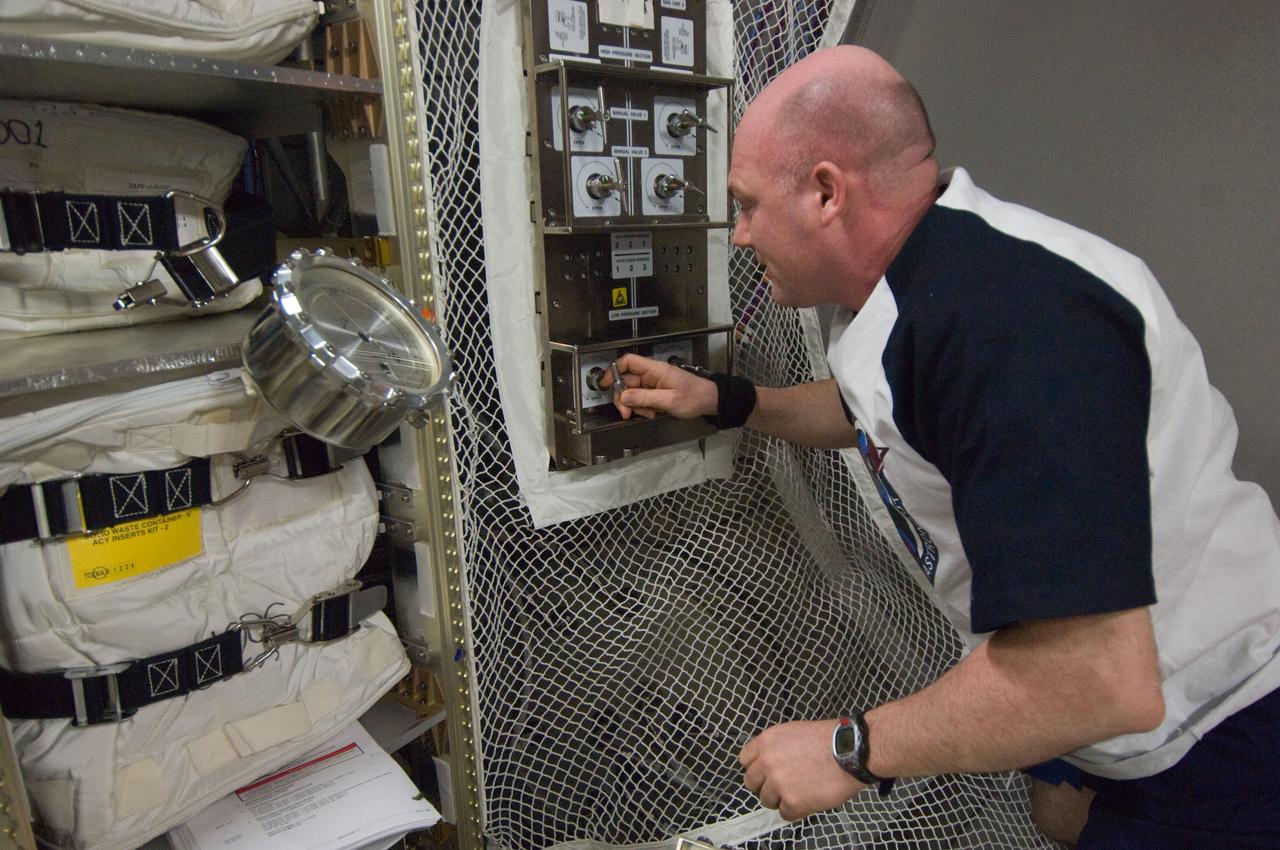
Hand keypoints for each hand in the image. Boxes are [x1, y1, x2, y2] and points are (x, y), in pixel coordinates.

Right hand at [602, 354, 718, 420]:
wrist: (710, 401)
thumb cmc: (694, 397)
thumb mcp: (669, 400)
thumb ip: (645, 398)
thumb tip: (623, 396)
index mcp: (655, 369)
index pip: (628, 362)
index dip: (613, 371)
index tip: (605, 385)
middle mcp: (651, 374)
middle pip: (626, 381)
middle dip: (624, 398)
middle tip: (627, 414)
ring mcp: (653, 383)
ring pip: (633, 393)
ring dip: (635, 406)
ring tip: (649, 414)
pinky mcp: (656, 392)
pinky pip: (641, 399)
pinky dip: (643, 408)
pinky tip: (653, 413)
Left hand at [740, 720, 864, 820]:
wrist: (850, 751)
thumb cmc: (828, 739)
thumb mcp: (793, 732)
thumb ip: (776, 748)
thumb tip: (768, 763)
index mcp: (766, 742)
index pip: (745, 760)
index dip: (757, 768)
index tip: (766, 772)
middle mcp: (766, 762)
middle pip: (751, 782)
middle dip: (765, 785)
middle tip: (782, 785)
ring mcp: (778, 783)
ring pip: (767, 800)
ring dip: (781, 799)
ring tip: (800, 791)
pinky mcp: (792, 802)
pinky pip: (785, 813)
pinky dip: (796, 810)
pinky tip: (809, 799)